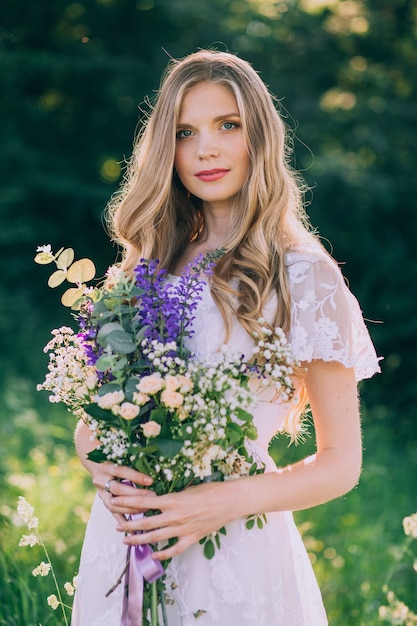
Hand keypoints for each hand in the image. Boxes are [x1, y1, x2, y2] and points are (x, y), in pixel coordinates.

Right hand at [91, 463, 155, 524]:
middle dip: (136, 495)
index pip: (122, 471)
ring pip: (114, 504)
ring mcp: (101, 493)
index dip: (136, 477)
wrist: (97, 466)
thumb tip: (151, 474)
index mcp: (106, 467)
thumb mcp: (121, 459)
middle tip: (151, 496)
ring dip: (131, 508)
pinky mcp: (104, 502)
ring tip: (146, 509)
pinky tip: (133, 527)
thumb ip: (134, 465)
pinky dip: (123, 522)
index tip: (150, 481)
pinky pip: (113, 514)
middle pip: (118, 489)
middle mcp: (101, 480)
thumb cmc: (113, 461)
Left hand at [112, 477, 242, 560]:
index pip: (143, 502)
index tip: (114, 501)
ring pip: (156, 537)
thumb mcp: (188, 488)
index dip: (127, 502)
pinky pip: (174, 549)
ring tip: (127, 540)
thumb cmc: (211, 489)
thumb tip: (158, 499)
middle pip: (146, 522)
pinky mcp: (192, 538)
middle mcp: (175, 516)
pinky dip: (163, 554)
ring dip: (140, 540)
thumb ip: (172, 496)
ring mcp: (183, 529)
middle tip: (116, 525)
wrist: (230, 500)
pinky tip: (153, 556)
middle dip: (128, 524)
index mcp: (173, 499)